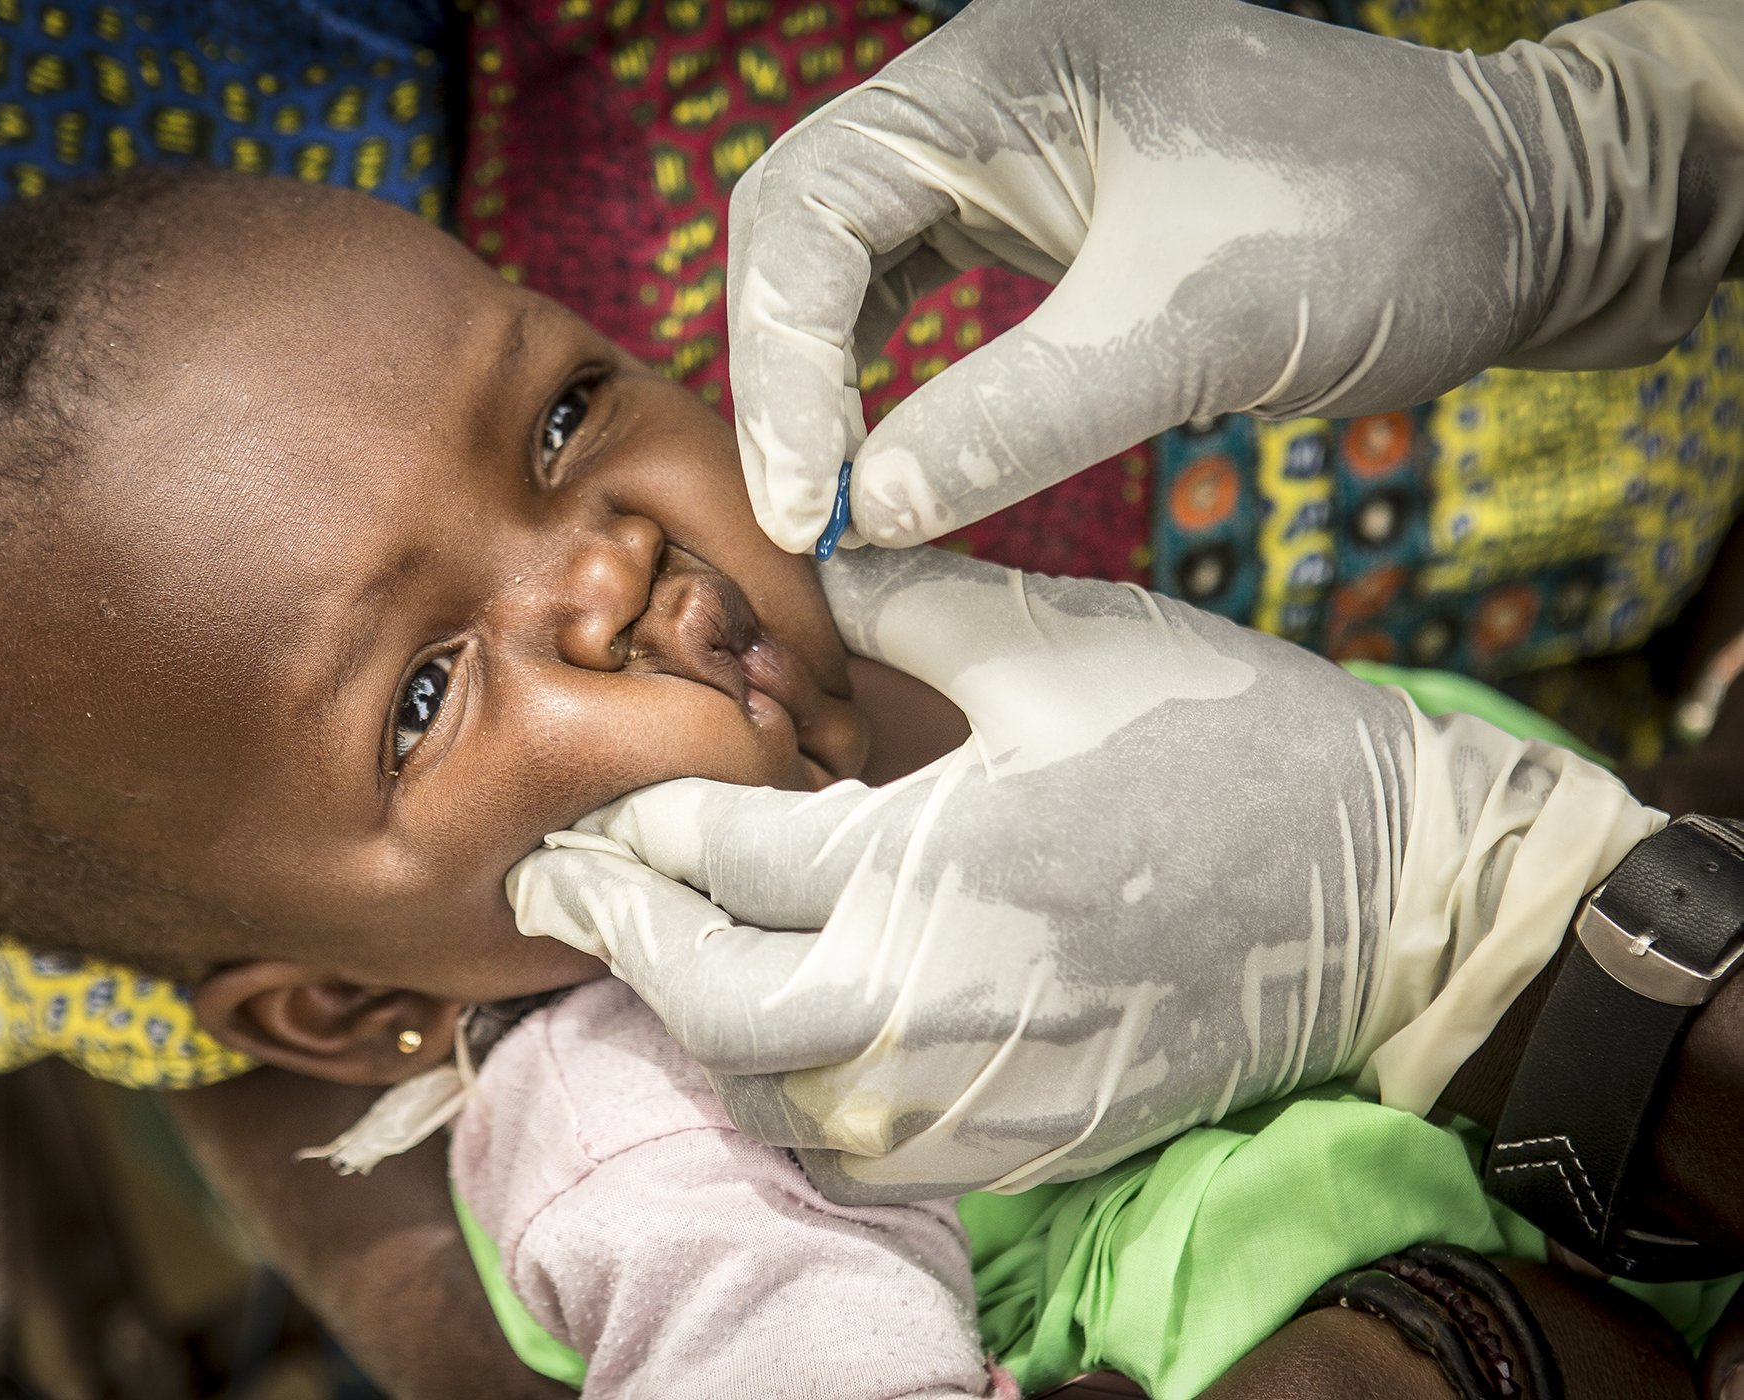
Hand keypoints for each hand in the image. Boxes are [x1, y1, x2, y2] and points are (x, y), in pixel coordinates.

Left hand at [508, 547, 1658, 1200]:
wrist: (1398, 901)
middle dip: (615, 931)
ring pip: (757, 1093)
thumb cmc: (1233, 745)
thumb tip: (806, 545)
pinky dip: (779, 1094)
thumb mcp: (1062, 641)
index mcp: (919, 866)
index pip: (713, 853)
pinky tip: (770, 1030)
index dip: (628, 821)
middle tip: (564, 879)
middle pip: (699, 998)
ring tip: (656, 944)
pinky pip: (844, 1148)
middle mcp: (920, 1006)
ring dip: (685, 1020)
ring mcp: (967, 1096)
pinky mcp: (1016, 1145)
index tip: (574, 800)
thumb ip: (905, 600)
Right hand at [727, 0, 1743, 551]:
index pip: (815, 207)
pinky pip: (905, 279)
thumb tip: (865, 516)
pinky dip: (873, 370)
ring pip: (839, 256)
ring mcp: (1003, 141)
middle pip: (798, 224)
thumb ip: (1017, 418)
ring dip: (816, 377)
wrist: (1513, 207)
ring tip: (826, 499)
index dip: (786, 365)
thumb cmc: (1380, 229)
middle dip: (784, 373)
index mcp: (1002, 71)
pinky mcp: (1031, 203)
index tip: (808, 507)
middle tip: (801, 516)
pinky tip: (877, 450)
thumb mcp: (1196, 329)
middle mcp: (981, 89)